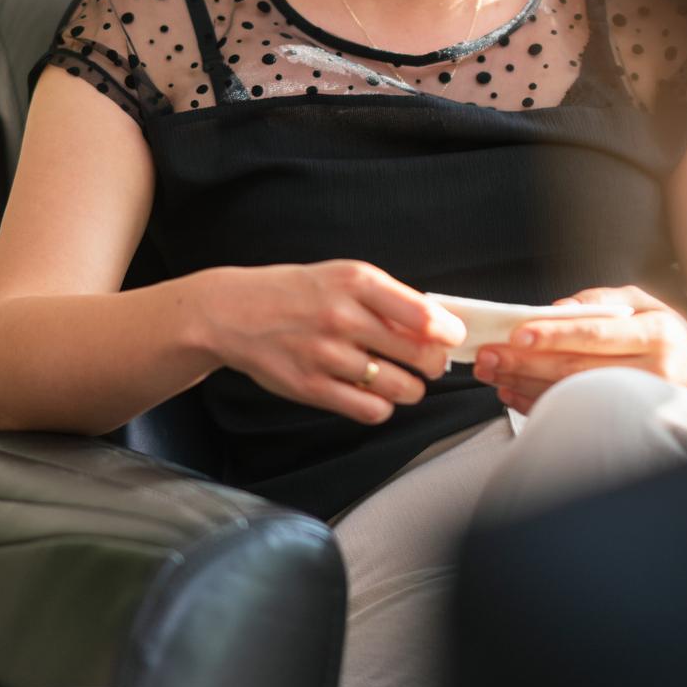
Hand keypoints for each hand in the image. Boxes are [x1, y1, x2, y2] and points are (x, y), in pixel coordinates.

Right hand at [195, 261, 464, 424]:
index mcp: (357, 283)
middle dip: (434, 364)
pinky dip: (382, 406)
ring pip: (400, 388)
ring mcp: (326, 355)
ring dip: (411, 389)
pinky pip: (370, 410)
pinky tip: (375, 394)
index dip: (449, 333)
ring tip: (403, 381)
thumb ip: (389, 298)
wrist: (234, 312)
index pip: (424, 316)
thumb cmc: (297, 293)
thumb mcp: (344, 276)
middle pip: (420, 356)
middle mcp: (342, 317)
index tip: (452, 338)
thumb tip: (440, 324)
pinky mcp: (310, 387)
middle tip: (430, 363)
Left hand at [474, 285, 686, 414]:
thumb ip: (604, 300)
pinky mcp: (628, 423)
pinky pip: (574, 414)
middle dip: (526, 361)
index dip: (554, 334)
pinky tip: (512, 393)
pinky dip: (538, 403)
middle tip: (488, 355)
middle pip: (578, 368)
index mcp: (657, 334)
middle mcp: (653, 371)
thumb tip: (556, 308)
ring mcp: (641, 403)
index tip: (516, 334)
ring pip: (572, 394)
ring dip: (525, 384)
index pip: (597, 334)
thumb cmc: (672, 337)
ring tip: (492, 373)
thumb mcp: (649, 305)